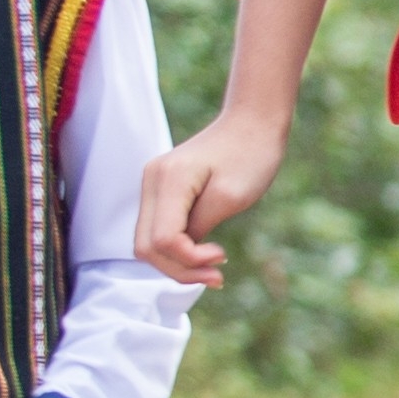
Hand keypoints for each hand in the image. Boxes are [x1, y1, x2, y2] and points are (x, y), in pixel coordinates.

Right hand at [137, 104, 286, 285]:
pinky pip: (158, 229)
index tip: (221, 256)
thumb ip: (199, 226)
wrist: (253, 123)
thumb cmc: (250, 155)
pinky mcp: (161, 189)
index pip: (161, 240)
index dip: (189, 260)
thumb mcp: (230, 197)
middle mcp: (151, 181)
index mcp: (168, 180)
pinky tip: (203, 252)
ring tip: (213, 266)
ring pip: (147, 242)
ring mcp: (152, 184)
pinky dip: (178, 247)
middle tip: (216, 274)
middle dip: (179, 268)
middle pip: (145, 247)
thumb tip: (181, 251)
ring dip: (177, 261)